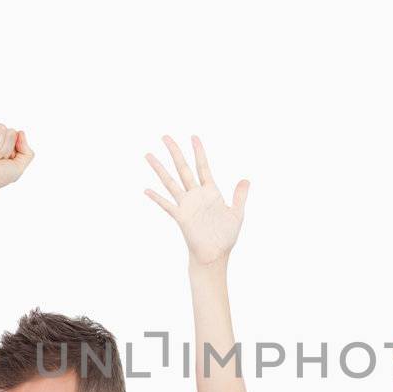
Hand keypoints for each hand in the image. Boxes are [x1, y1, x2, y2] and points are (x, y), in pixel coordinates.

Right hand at [144, 135, 249, 266]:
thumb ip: (239, 196)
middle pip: (183, 168)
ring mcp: (186, 205)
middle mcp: (196, 195)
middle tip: (165, 136)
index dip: (198, 152)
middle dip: (175, 152)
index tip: (193, 137)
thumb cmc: (225, 237)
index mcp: (210, 192)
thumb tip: (246, 179)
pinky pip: (167, 205)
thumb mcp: (236, 214)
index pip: (203, 167)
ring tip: (148, 155)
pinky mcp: (181, 217)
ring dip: (160, 169)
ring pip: (170, 182)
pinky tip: (146, 189)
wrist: (215, 255)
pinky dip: (157, 198)